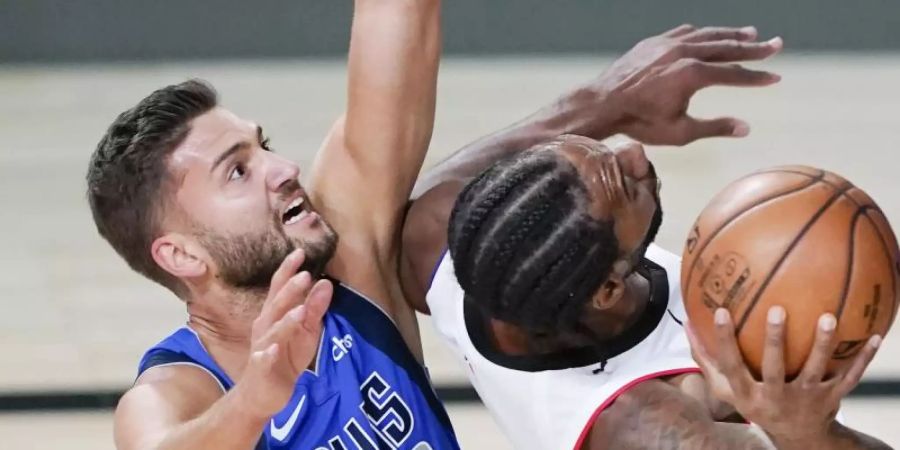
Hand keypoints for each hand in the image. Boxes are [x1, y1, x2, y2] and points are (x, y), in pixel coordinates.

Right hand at [237, 249, 332, 418]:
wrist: (261, 394)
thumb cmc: (284, 357)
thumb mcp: (305, 331)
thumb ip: (315, 308)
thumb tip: (326, 283)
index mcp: (274, 315)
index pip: (280, 288)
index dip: (288, 270)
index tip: (300, 251)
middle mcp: (265, 327)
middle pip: (276, 305)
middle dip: (290, 290)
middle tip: (305, 274)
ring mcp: (262, 348)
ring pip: (273, 332)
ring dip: (285, 321)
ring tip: (299, 310)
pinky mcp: (262, 370)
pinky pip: (264, 360)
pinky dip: (268, 354)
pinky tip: (273, 349)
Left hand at [579, 24, 781, 144]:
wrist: (602, 104)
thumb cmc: (639, 122)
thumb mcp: (680, 132)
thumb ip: (715, 127)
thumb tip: (746, 128)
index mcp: (693, 74)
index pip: (734, 74)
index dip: (756, 77)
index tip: (775, 77)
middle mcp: (683, 52)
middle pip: (727, 47)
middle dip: (754, 48)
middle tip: (776, 44)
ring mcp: (667, 44)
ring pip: (706, 35)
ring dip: (730, 35)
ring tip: (751, 34)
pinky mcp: (653, 42)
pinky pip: (684, 32)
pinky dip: (701, 33)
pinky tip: (710, 34)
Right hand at [687, 306, 880, 446]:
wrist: (796, 437)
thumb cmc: (755, 403)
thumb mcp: (726, 388)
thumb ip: (706, 358)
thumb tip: (687, 323)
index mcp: (747, 394)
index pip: (731, 366)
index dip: (724, 340)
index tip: (720, 311)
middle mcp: (775, 398)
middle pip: (775, 368)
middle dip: (775, 341)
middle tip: (776, 310)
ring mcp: (806, 399)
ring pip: (815, 370)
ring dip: (823, 345)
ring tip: (828, 317)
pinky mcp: (831, 399)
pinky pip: (850, 377)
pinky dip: (863, 359)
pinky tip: (874, 336)